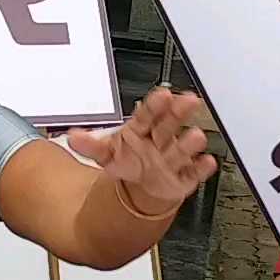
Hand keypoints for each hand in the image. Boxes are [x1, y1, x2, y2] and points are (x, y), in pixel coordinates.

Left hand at [67, 87, 218, 212]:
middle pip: (168, 125)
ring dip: (189, 142)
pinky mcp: (182, 177)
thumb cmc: (128, 161)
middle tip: (188, 100)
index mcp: (141, 130)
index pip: (148, 114)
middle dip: (178, 113)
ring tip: (196, 135)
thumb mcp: (106, 153)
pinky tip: (206, 162)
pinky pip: (193, 173)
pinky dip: (200, 168)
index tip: (163, 94)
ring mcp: (172, 158)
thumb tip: (73, 138)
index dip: (155, 105)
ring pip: (182, 148)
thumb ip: (91, 146)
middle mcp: (159, 140)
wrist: (142, 185)